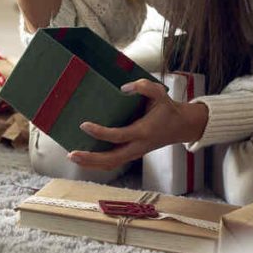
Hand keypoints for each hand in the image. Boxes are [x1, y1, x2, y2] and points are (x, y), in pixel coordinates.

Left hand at [67, 79, 208, 170]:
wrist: (180, 126)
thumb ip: (144, 87)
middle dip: (90, 159)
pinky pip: (114, 162)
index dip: (100, 133)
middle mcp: (138, 146)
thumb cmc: (167, 108)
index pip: (118, 136)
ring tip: (73, 157)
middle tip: (71, 154)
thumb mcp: (160, 93)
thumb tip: (123, 88)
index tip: (84, 125)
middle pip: (111, 160)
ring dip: (91, 164)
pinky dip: (98, 163)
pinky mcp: (132, 154)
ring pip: (111, 165)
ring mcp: (135, 153)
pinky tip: (85, 157)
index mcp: (143, 132)